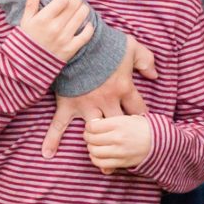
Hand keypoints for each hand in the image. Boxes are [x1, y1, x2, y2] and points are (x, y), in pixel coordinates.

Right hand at [16, 0, 95, 62]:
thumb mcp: (25, 21)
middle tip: (74, 2)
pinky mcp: (71, 49)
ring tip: (80, 10)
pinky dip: (89, 28)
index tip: (62, 1)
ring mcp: (64, 38)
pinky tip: (87, 25)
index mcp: (43, 19)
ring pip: (82, 16)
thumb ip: (31, 3)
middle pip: (74, 5)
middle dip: (76, 1)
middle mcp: (55, 28)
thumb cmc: (28, 39)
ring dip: (83, 10)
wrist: (28, 64)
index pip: (62, 0)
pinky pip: (86, 35)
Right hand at [42, 36, 158, 157]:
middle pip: (118, 126)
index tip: (144, 126)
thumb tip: (155, 75)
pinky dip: (52, 139)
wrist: (80, 40)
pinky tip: (48, 154)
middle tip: (127, 152)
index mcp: (123, 88)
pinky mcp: (68, 104)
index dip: (143, 118)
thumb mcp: (131, 46)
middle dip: (123, 139)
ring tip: (101, 164)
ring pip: (95, 131)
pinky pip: (59, 125)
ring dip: (97, 146)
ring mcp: (86, 105)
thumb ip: (146, 60)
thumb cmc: (106, 42)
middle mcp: (106, 101)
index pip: (138, 110)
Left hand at [83, 110, 153, 173]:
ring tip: (94, 145)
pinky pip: (101, 163)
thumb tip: (94, 123)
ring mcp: (119, 151)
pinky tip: (98, 155)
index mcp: (119, 123)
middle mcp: (117, 137)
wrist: (160, 143)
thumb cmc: (144, 127)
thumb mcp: (129, 117)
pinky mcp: (121, 162)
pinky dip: (95, 159)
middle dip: (87, 137)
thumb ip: (112, 119)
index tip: (91, 126)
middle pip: (91, 139)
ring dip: (90, 148)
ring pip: (94, 151)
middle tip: (89, 136)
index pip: (92, 125)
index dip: (88, 126)